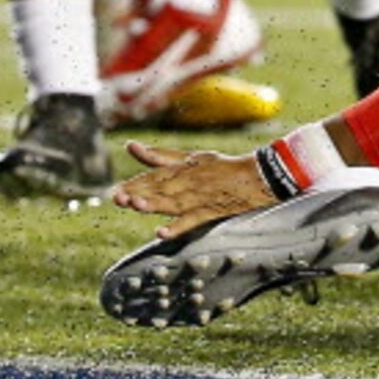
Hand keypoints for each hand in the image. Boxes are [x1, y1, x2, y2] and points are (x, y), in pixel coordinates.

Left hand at [112, 143, 275, 237]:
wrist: (260, 175)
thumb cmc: (223, 166)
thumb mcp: (192, 157)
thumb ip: (160, 156)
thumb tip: (130, 146)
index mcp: (184, 167)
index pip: (156, 175)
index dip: (136, 182)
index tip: (117, 190)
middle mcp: (190, 181)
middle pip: (162, 187)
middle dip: (139, 191)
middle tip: (118, 197)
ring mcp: (201, 197)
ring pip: (173, 201)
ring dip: (154, 203)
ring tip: (135, 204)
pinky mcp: (211, 211)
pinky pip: (192, 220)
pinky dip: (177, 227)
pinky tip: (161, 233)